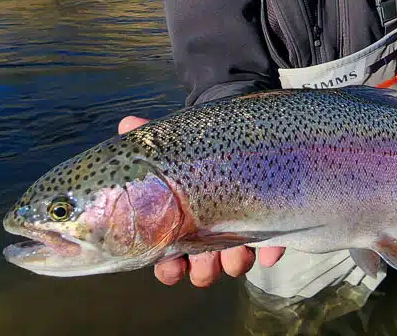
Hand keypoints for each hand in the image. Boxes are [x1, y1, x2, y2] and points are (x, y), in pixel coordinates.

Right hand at [117, 115, 284, 286]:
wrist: (231, 139)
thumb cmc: (194, 151)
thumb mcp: (172, 147)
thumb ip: (147, 140)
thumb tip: (126, 124)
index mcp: (181, 231)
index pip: (169, 265)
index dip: (169, 269)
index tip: (172, 263)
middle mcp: (209, 241)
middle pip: (204, 271)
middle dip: (204, 269)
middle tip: (206, 257)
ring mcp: (239, 237)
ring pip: (235, 264)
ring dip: (234, 262)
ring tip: (235, 249)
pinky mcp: (269, 227)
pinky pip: (271, 249)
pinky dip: (269, 252)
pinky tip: (268, 252)